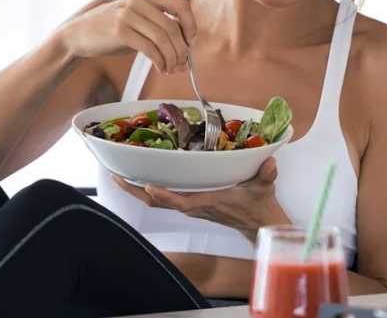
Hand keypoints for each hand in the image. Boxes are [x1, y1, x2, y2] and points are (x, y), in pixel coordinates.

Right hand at [55, 0, 197, 73]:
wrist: (80, 33)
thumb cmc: (114, 29)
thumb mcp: (138, 18)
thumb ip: (159, 25)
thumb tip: (186, 49)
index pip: (180, 5)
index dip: (190, 24)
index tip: (191, 41)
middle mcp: (139, 1)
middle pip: (173, 27)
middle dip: (182, 50)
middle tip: (182, 64)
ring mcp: (129, 15)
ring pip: (163, 39)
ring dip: (172, 59)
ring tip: (171, 69)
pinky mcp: (120, 31)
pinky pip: (150, 49)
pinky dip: (160, 62)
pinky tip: (160, 68)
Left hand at [113, 158, 290, 240]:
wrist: (260, 224)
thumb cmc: (260, 205)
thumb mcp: (265, 186)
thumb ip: (267, 174)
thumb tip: (269, 162)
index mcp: (210, 202)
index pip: (183, 202)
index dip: (165, 195)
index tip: (148, 184)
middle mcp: (196, 206)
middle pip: (160, 203)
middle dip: (137, 191)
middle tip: (117, 176)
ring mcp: (192, 207)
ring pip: (159, 203)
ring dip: (138, 191)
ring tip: (120, 176)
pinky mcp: (191, 205)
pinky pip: (165, 200)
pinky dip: (150, 191)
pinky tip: (140, 179)